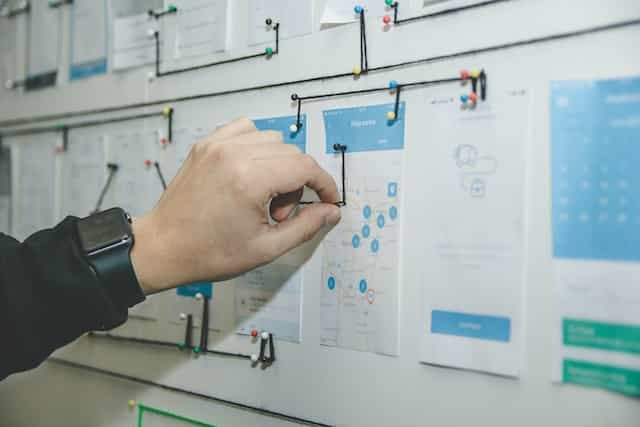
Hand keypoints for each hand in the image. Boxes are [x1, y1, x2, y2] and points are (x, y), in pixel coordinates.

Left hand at [131, 118, 341, 294]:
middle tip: (280, 214)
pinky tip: (250, 173)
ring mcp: (217, 145)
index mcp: (249, 180)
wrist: (163, 247)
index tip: (328, 199)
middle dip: (298, 183)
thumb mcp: (265, 248)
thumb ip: (305, 226)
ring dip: (278, 165)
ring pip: (272, 139)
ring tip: (262, 197)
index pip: (305, 167)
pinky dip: (257, 147)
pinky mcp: (206, 144)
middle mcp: (233, 154)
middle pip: (292, 153)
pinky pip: (246, 130)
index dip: (324, 184)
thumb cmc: (207, 252)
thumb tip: (330, 211)